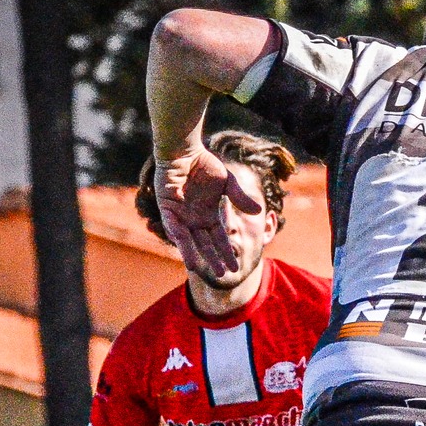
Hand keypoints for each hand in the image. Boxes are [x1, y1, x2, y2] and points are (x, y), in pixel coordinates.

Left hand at [154, 141, 260, 276]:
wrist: (183, 151)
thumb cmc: (204, 164)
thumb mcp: (227, 183)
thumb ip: (239, 197)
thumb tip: (258, 211)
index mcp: (208, 215)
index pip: (218, 238)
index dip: (226, 252)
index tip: (235, 267)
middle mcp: (194, 219)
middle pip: (204, 243)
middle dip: (212, 258)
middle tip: (221, 275)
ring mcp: (180, 215)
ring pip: (188, 240)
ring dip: (194, 254)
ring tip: (200, 269)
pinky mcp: (167, 209)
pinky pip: (174, 228)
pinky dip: (180, 241)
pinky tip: (186, 252)